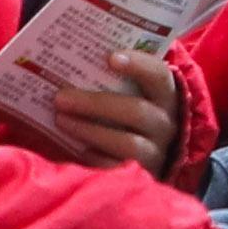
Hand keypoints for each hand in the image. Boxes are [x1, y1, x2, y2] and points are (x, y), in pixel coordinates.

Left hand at [41, 45, 182, 175]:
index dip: (138, 65)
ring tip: (60, 120)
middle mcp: (166, 123)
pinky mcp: (142, 174)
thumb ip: (114, 76)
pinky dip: (93, 157)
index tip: (110, 57)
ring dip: (90, 131)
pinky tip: (73, 147)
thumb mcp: (136, 91)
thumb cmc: (134, 109)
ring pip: (128, 143)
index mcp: (166, 95)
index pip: (159, 75)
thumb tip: (71, 54)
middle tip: (60, 97)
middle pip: (137, 111)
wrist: (156, 150)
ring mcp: (157, 151)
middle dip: (95, 104)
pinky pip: (117, 168)